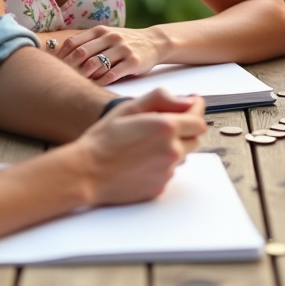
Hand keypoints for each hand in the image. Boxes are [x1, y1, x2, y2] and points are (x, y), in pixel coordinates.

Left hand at [58, 25, 166, 84]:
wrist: (154, 42)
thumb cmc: (125, 42)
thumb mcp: (107, 36)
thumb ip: (88, 42)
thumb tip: (62, 57)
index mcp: (101, 31)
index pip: (74, 42)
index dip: (61, 57)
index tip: (54, 68)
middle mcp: (111, 38)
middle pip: (82, 53)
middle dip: (69, 68)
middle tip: (61, 80)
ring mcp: (123, 49)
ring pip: (96, 64)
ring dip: (84, 76)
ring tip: (77, 84)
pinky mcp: (133, 62)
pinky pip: (112, 74)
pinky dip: (100, 82)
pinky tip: (94, 87)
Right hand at [66, 88, 206, 205]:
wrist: (86, 172)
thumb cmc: (103, 140)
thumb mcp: (129, 108)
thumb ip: (161, 99)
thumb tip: (187, 100)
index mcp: (166, 128)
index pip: (198, 120)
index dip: (197, 110)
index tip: (193, 104)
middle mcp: (172, 151)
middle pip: (195, 138)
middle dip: (187, 128)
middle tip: (168, 122)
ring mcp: (167, 171)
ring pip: (182, 155)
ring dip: (174, 146)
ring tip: (147, 143)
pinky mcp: (160, 186)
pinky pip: (169, 171)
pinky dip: (161, 163)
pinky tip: (141, 159)